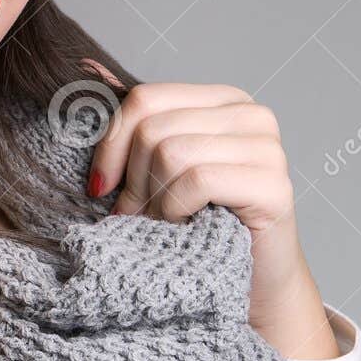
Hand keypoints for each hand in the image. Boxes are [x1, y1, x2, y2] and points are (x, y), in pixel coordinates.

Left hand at [78, 58, 339, 359]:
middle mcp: (250, 114)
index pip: (144, 99)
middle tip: (138, 218)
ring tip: (161, 225)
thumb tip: (85, 70)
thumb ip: (133, 127)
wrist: (248, 290)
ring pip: (171, 153)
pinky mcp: (275, 185)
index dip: (112, 146)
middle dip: (133, 182)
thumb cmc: (196, 231)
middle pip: (153, 128)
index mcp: (221, 102)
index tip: (102, 189)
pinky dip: (176, 211)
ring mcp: (268, 148)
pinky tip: (184, 228)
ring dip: (154, 201)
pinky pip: (197, 180)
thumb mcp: (155, 173)